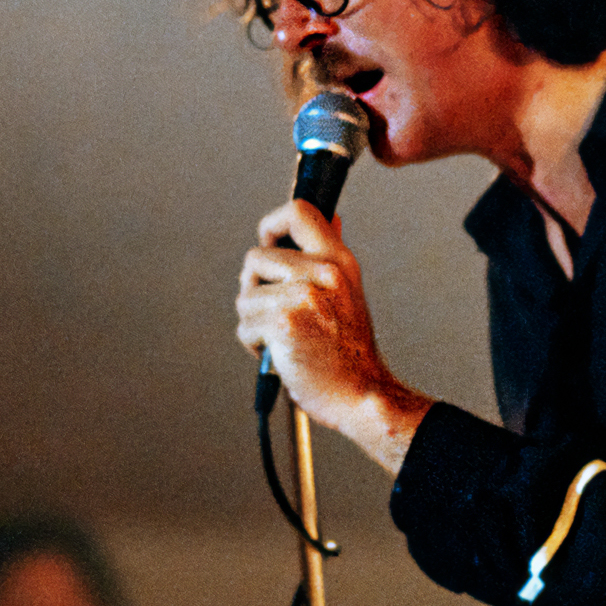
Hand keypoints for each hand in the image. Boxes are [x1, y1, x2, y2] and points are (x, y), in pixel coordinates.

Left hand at [236, 200, 431, 464]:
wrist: (361, 394)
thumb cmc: (350, 351)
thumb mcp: (349, 291)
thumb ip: (332, 255)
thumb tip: (330, 218)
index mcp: (339, 261)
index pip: (298, 211)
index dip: (272, 225)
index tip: (270, 246)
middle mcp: (323, 273)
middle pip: (255, 257)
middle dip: (253, 287)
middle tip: (274, 311)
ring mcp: (303, 297)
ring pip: (245, 296)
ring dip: (254, 322)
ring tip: (282, 339)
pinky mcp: (283, 323)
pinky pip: (245, 326)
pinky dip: (254, 345)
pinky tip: (280, 355)